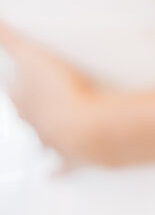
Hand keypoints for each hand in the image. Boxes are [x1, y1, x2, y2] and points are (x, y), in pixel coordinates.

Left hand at [0, 21, 105, 167]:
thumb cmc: (60, 90)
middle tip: (32, 103)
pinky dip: (55, 172)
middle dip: (26, 109)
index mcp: (24, 100)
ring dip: (41, 138)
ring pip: (40, 142)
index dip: (16, 84)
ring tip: (41, 136)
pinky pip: (60, 168)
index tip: (16, 81)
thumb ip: (10, 38)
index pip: (14, 89)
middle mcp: (33, 124)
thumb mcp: (33, 55)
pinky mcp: (71, 158)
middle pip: (25, 115)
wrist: (85, 128)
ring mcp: (52, 142)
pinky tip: (50, 176)